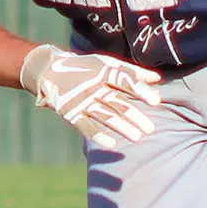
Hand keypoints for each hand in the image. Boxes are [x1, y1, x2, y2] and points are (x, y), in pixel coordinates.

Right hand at [20, 44, 162, 147]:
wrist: (48, 69)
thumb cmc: (85, 67)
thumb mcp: (106, 63)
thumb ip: (132, 72)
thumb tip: (158, 79)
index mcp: (103, 72)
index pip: (125, 81)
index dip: (140, 91)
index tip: (156, 101)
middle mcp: (93, 86)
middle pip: (117, 103)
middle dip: (134, 116)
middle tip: (150, 129)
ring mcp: (81, 101)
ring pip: (104, 116)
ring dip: (121, 127)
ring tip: (137, 137)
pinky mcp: (70, 113)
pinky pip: (85, 126)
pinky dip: (98, 135)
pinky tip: (111, 144)